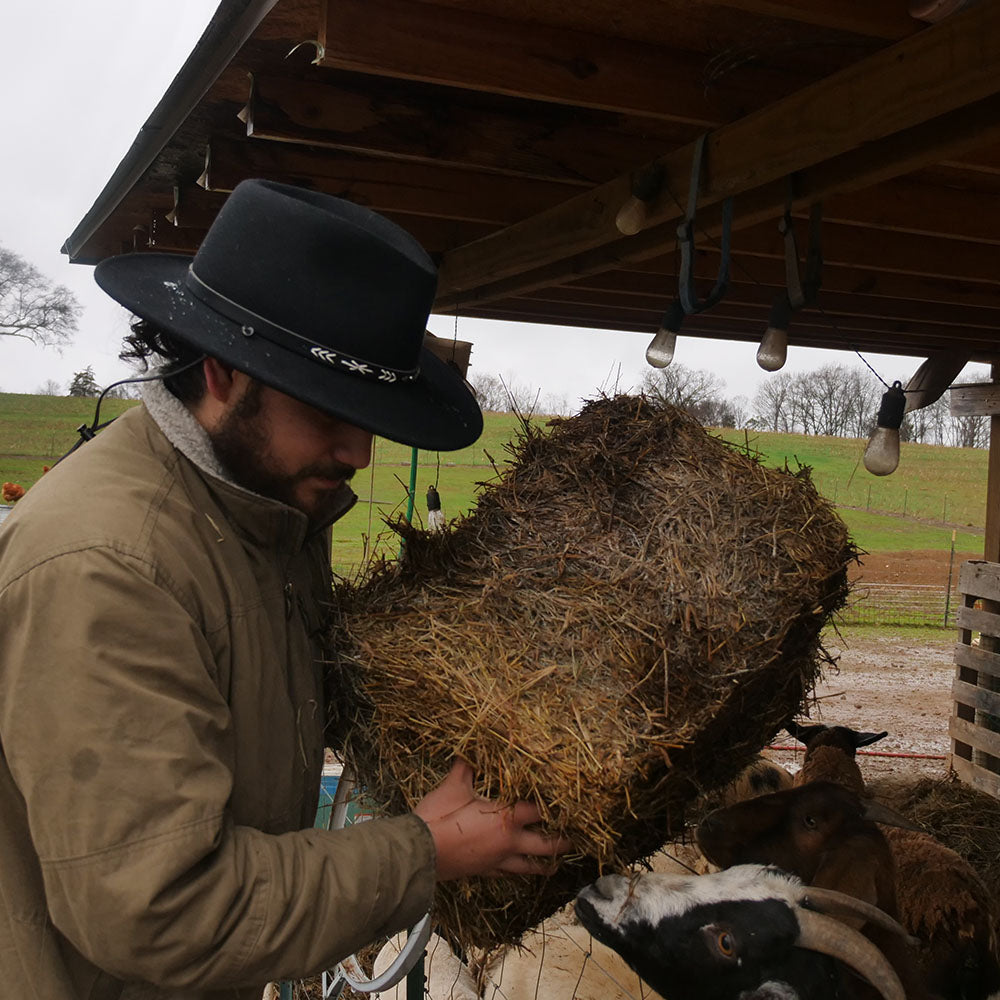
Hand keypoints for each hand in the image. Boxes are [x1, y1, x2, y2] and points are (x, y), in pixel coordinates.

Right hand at [414, 759, 572, 880]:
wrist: (420, 853)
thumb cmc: (439, 817)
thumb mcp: (454, 787)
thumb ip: (465, 768)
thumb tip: (468, 749)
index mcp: (505, 817)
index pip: (538, 810)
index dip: (556, 805)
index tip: (570, 802)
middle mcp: (509, 841)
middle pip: (546, 844)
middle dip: (563, 841)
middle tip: (576, 837)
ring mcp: (498, 860)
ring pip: (531, 866)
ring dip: (546, 863)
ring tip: (557, 863)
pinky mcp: (485, 871)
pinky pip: (508, 873)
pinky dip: (519, 871)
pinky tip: (521, 870)